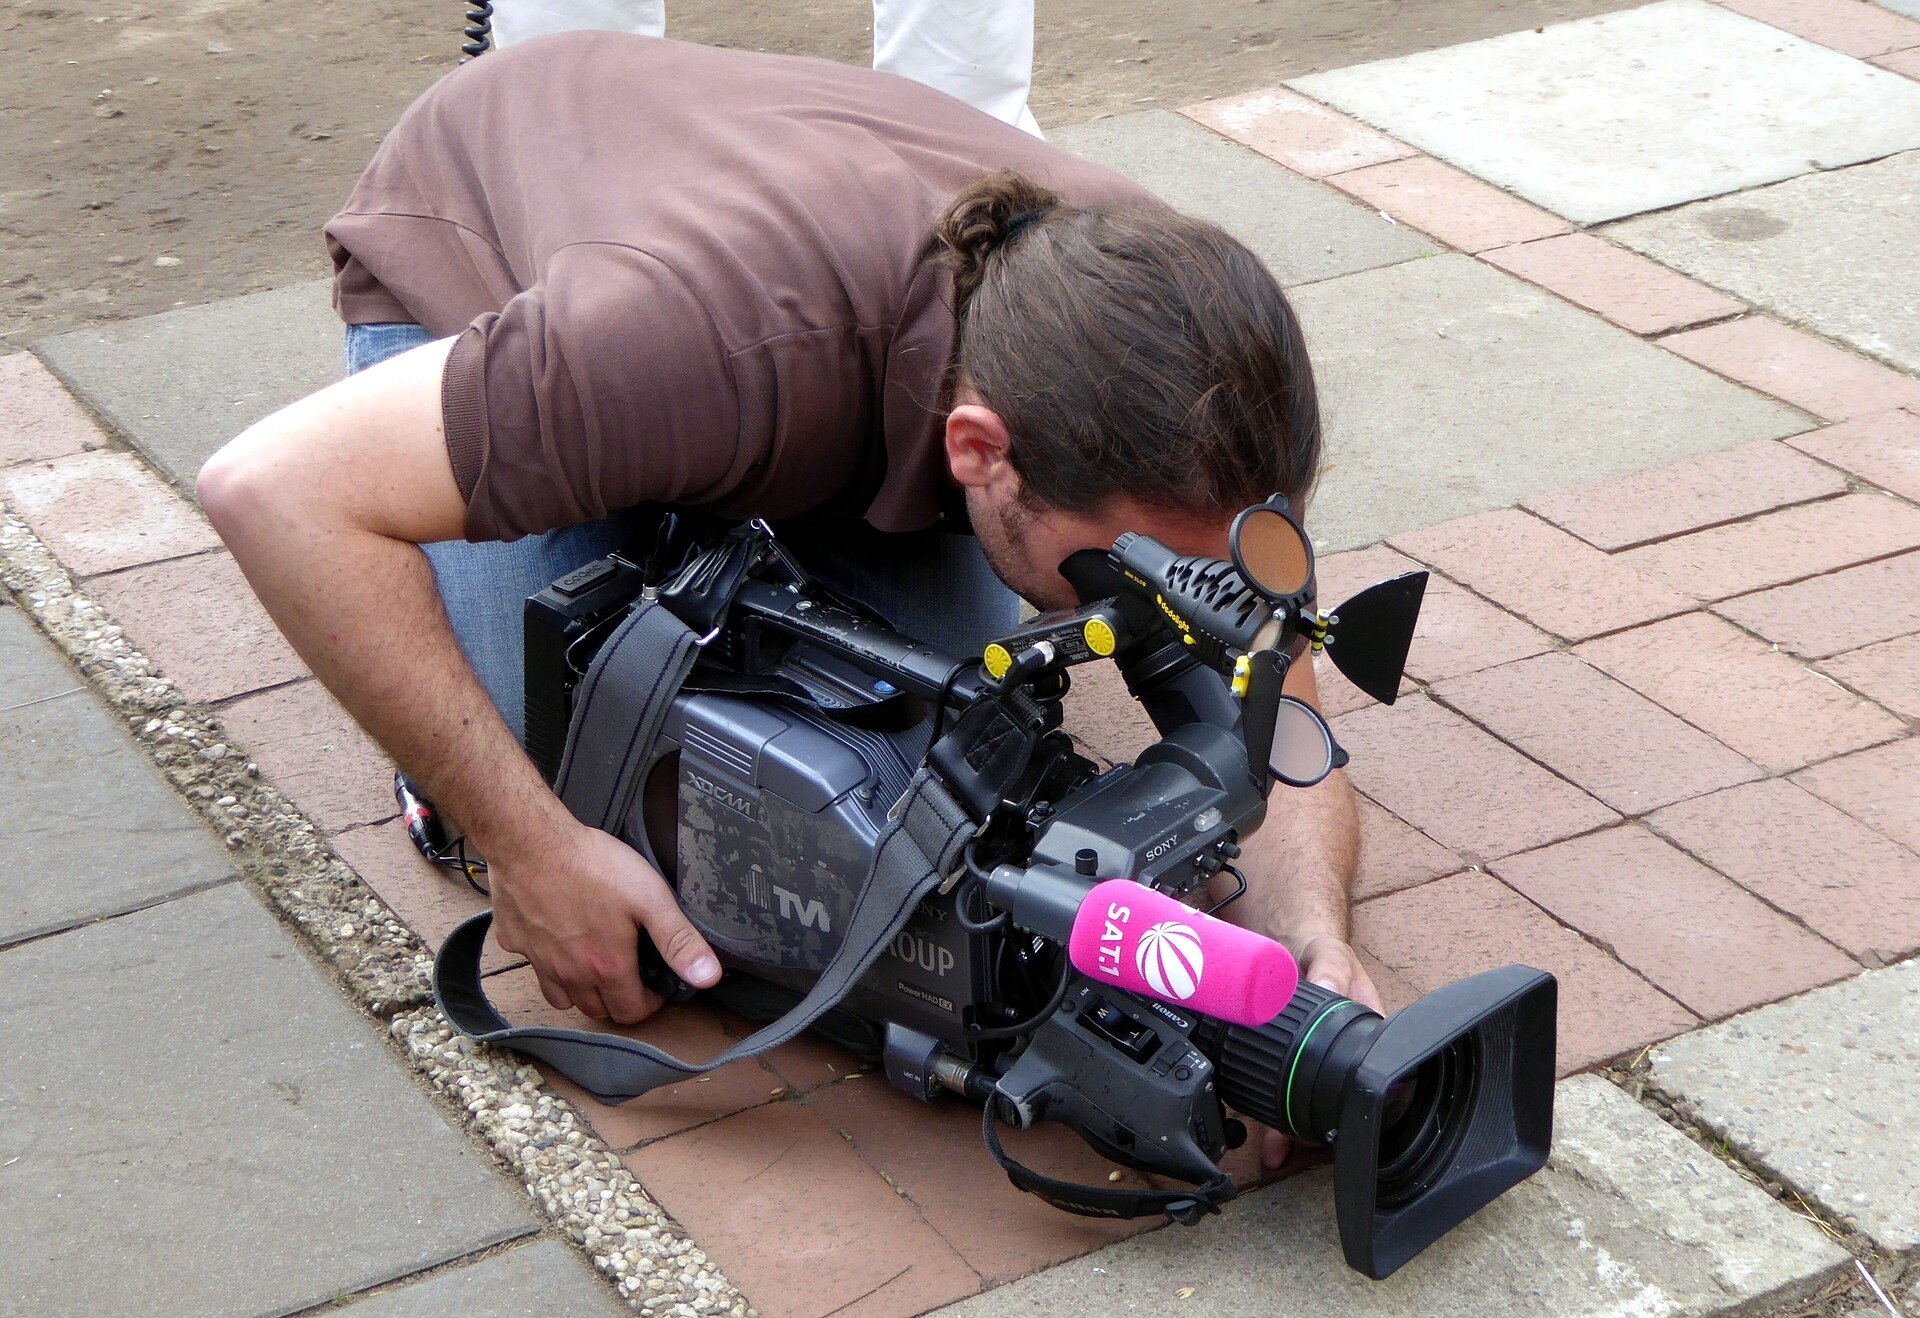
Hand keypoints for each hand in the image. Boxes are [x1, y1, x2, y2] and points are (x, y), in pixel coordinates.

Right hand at [488, 817, 720, 1024]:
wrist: (531, 842)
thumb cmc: (592, 865)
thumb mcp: (650, 898)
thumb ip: (678, 940)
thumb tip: (707, 976)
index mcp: (606, 967)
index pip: (631, 1013)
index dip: (649, 1004)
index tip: (654, 986)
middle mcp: (570, 974)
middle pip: (598, 1011)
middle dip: (619, 1000)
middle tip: (630, 975)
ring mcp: (539, 961)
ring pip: (564, 999)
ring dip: (583, 992)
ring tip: (597, 967)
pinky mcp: (515, 943)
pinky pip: (535, 969)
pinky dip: (549, 968)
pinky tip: (558, 942)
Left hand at [1255, 933, 1383, 1170]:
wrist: (1291, 945)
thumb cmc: (1322, 954)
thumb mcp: (1331, 956)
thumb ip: (1330, 970)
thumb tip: (1327, 988)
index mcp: (1362, 1036)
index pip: (1362, 1077)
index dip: (1349, 1103)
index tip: (1331, 1120)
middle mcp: (1338, 1056)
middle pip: (1331, 1102)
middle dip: (1314, 1130)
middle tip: (1295, 1145)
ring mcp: (1308, 1063)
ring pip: (1303, 1106)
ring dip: (1288, 1131)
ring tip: (1276, 1151)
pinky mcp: (1280, 1062)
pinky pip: (1275, 1093)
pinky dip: (1267, 1115)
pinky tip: (1261, 1136)